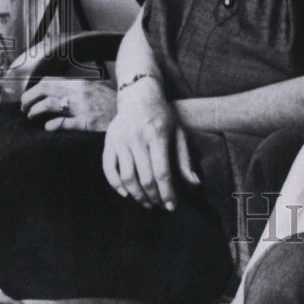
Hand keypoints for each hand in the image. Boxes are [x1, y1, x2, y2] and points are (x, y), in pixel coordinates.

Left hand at [20, 77, 117, 131]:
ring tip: (32, 117)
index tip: (28, 98)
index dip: (34, 89)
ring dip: (35, 111)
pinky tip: (48, 128)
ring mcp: (83, 108)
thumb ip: (81, 90)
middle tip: (24, 109)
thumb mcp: (98, 90)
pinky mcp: (88, 123)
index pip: (50, 81)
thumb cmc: (113, 105)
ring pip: (50, 104)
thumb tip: (60, 92)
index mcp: (81, 84)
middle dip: (29, 99)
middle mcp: (80, 93)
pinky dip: (52, 125)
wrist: (133, 114)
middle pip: (46, 89)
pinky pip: (64, 123)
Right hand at [102, 77, 199, 209]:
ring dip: (137, 195)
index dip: (167, 193)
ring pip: (127, 177)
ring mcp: (120, 141)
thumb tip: (195, 183)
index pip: (162, 172)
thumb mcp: (179, 133)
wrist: (139, 97)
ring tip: (146, 202)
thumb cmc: (163, 117)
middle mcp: (137, 138)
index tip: (171, 207)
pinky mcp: (109, 143)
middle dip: (153, 197)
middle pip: (144, 178)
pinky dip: (116, 185)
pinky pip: (109, 169)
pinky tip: (126, 194)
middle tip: (159, 205)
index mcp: (157, 135)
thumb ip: (184, 159)